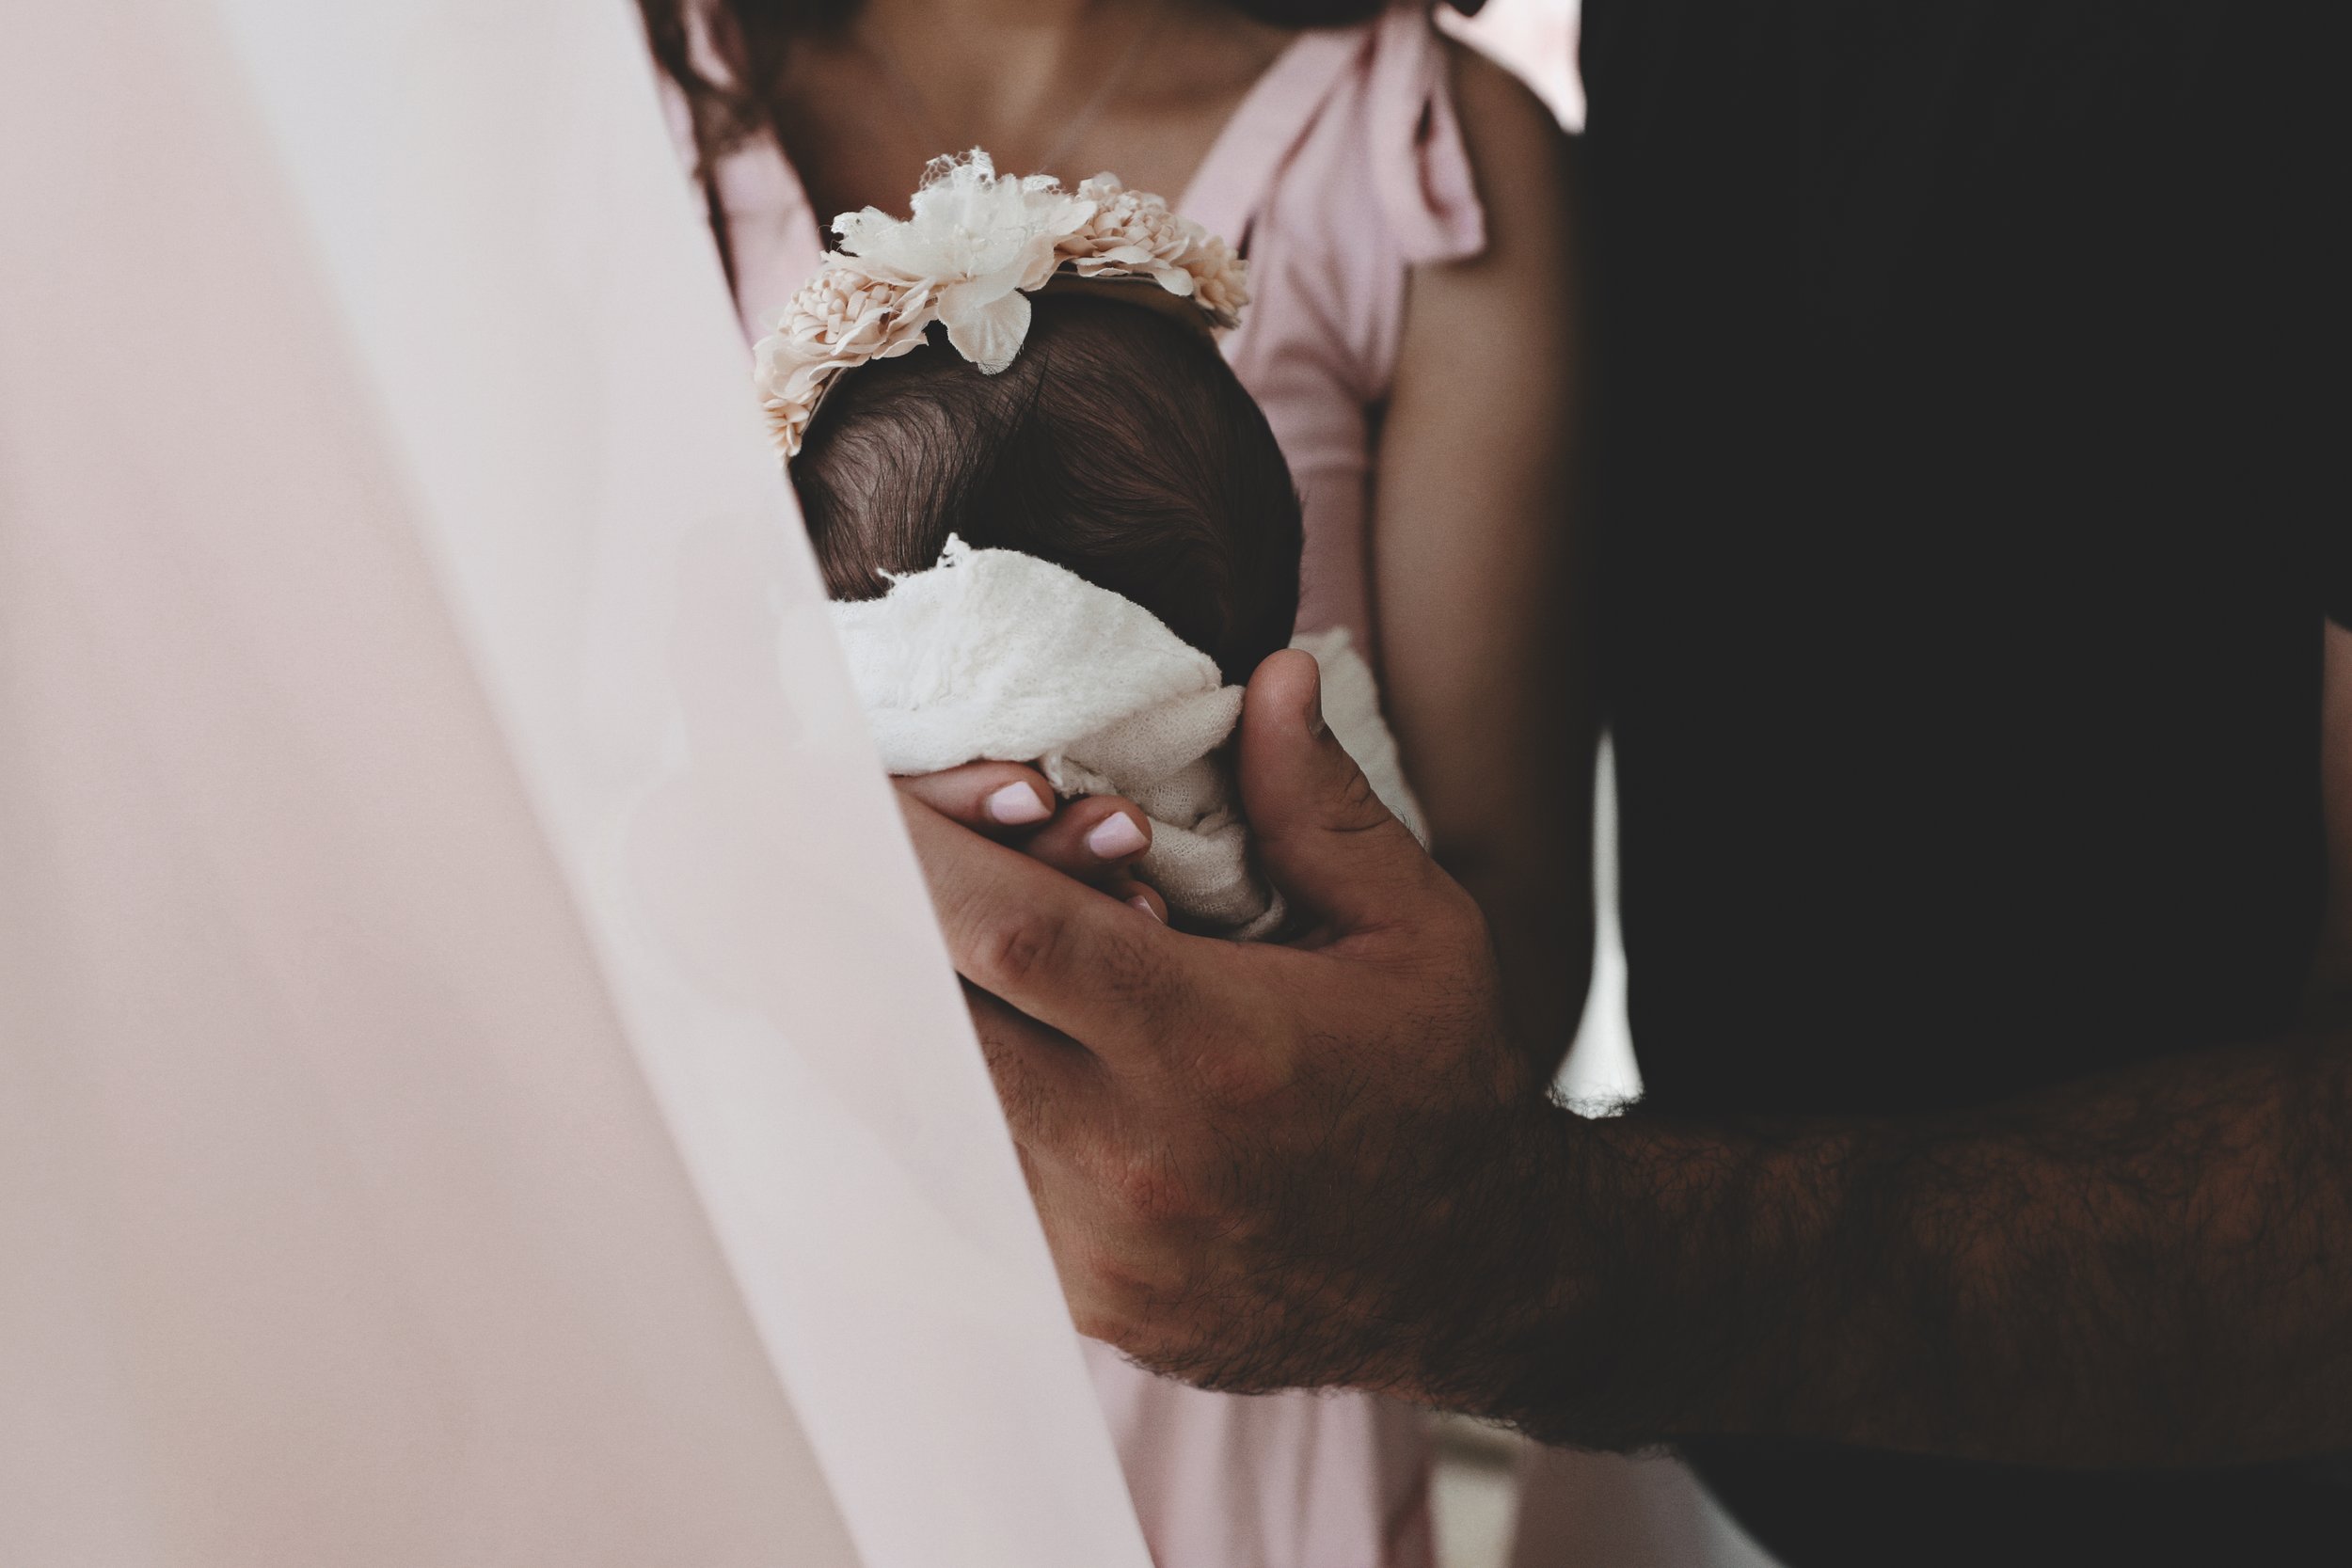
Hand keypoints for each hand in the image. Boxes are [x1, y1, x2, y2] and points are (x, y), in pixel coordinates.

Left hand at [896, 650, 1567, 1400]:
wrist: (1473, 1278)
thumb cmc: (1442, 1085)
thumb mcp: (1418, 930)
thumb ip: (1320, 806)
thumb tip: (1273, 675)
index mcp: (1212, 1045)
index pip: (1007, 930)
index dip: (914, 846)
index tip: (864, 784)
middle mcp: (1132, 1156)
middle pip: (926, 1015)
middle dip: (879, 920)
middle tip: (854, 849)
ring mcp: (1092, 1247)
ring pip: (922, 1106)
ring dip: (902, 1011)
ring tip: (903, 939)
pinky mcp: (1077, 1300)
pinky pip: (959, 1183)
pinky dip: (940, 1099)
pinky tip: (954, 1040)